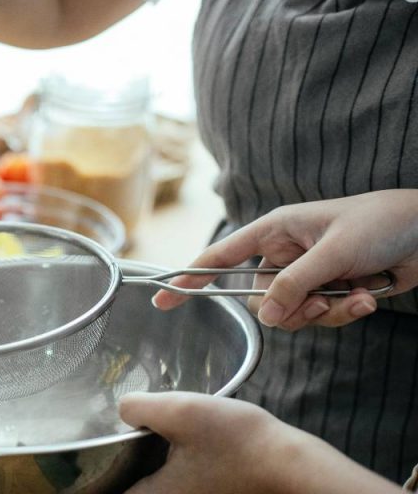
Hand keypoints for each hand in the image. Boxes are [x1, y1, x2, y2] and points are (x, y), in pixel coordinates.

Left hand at [118, 392, 398, 493]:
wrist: (293, 465)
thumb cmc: (238, 442)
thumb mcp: (181, 411)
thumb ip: (139, 407)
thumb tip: (121, 409)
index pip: (107, 489)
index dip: (93, 471)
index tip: (88, 448)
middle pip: (131, 485)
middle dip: (122, 460)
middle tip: (117, 431)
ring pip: (156, 481)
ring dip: (148, 460)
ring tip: (142, 429)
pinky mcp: (211, 492)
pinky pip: (178, 481)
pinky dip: (171, 463)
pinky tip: (176, 439)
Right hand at [153, 189, 417, 330]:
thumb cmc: (379, 223)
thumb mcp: (332, 253)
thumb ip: (294, 284)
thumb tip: (265, 317)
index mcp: (273, 231)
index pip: (219, 257)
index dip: (190, 277)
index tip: (163, 296)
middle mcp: (284, 255)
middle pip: (261, 301)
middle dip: (293, 309)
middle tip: (323, 299)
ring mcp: (306, 275)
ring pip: (292, 315)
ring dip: (327, 312)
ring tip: (355, 294)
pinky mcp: (329, 291)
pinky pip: (320, 317)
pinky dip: (345, 312)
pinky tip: (369, 296)